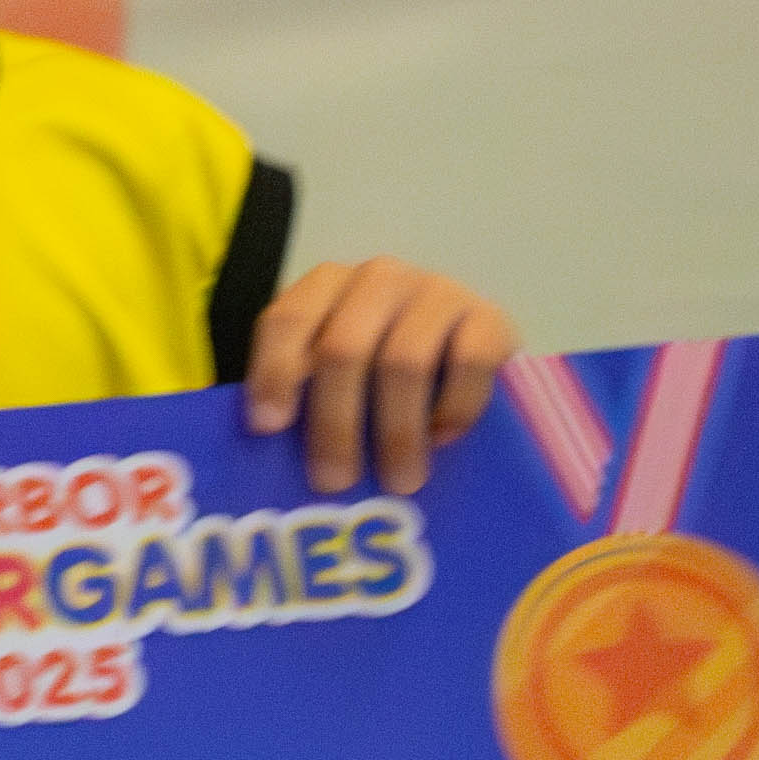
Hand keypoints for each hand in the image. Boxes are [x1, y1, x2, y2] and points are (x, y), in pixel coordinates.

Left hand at [241, 259, 516, 494]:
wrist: (466, 345)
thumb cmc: (379, 369)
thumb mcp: (335, 370)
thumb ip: (303, 389)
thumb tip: (272, 442)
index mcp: (326, 285)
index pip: (287, 320)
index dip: (274, 372)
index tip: (269, 427)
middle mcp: (379, 278)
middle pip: (344, 349)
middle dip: (335, 422)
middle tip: (333, 481)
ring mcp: (436, 291)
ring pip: (405, 361)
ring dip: (397, 430)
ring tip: (399, 481)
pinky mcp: (489, 315)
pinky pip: (470, 362)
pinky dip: (454, 407)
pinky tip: (443, 439)